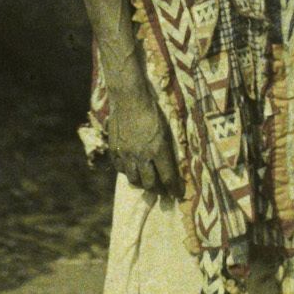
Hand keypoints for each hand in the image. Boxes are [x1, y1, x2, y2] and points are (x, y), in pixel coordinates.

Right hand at [109, 83, 181, 197]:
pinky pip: (120, 169)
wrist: (129, 98)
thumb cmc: (152, 110)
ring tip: (147, 182)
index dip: (174, 189)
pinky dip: (128, 173)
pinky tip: (132, 170)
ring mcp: (126, 154)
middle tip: (163, 190)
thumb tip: (170, 165)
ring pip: (134, 180)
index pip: (168, 178)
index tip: (178, 194)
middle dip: (159, 190)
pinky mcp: (114, 150)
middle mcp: (142, 155)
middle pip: (150, 184)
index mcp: (158, 149)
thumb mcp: (165, 130)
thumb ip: (167, 149)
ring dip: (142, 184)